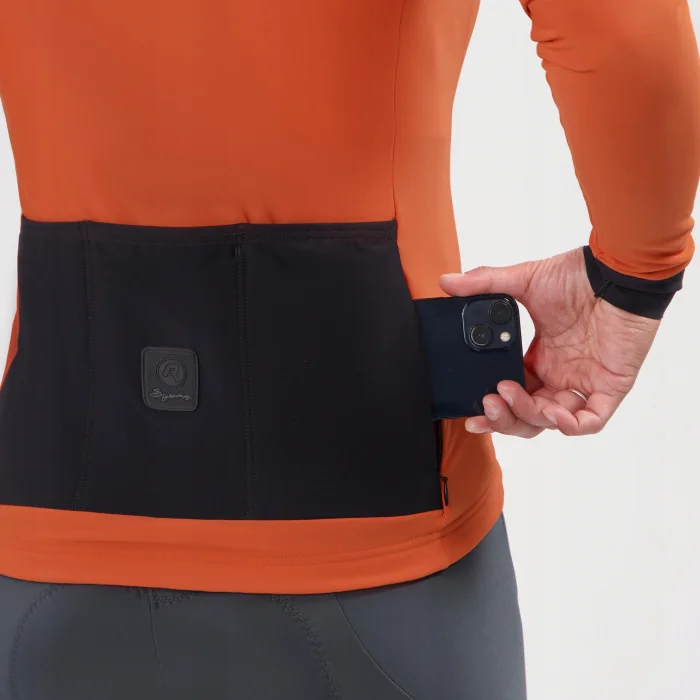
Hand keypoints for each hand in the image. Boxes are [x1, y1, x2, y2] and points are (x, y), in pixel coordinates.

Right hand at [440, 248, 659, 437]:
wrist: (618, 272)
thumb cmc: (578, 276)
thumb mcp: (523, 280)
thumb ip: (484, 283)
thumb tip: (447, 282)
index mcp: (539, 358)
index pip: (512, 394)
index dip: (493, 406)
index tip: (471, 409)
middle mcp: (558, 375)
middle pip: (527, 415)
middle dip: (504, 418)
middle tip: (487, 405)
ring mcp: (583, 382)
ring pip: (551, 421)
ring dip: (528, 416)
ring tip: (509, 396)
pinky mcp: (609, 386)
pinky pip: (590, 421)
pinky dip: (570, 425)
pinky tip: (553, 413)